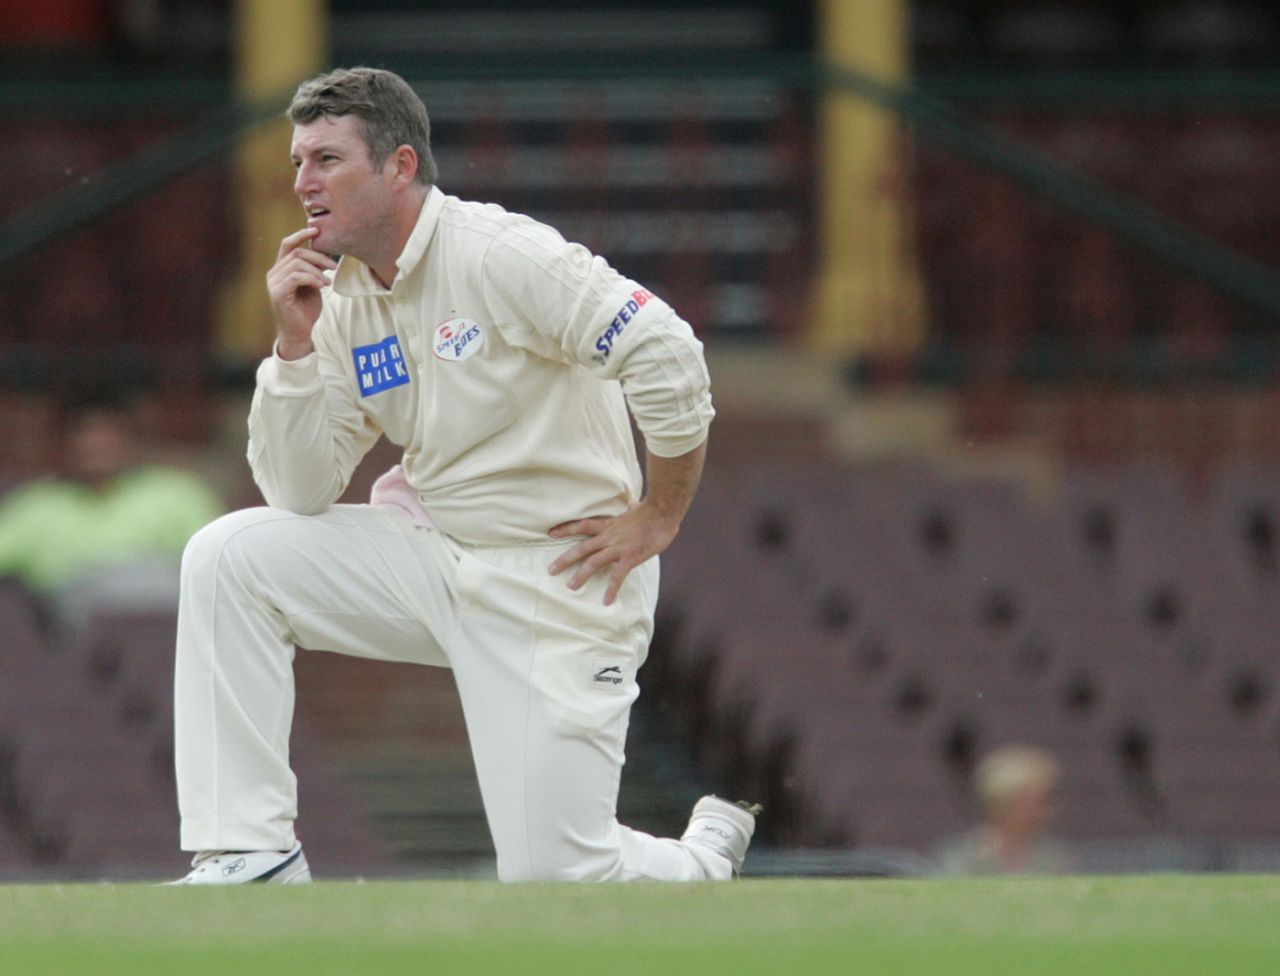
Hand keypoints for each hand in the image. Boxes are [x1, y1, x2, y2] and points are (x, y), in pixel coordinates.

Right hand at [266, 226, 337, 359]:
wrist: (300, 332)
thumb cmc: (306, 309)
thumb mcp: (313, 284)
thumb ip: (314, 269)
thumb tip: (324, 253)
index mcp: (281, 268)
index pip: (288, 244)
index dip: (301, 235)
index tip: (317, 231)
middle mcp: (274, 273)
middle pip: (297, 253)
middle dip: (318, 257)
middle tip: (334, 266)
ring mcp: (274, 283)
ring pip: (297, 264)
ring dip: (317, 271)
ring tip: (327, 281)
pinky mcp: (278, 293)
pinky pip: (296, 277)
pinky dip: (312, 279)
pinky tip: (322, 286)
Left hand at [547, 502, 678, 605]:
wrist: (663, 512)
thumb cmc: (652, 511)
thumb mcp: (635, 510)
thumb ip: (629, 512)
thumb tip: (633, 505)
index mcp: (609, 525)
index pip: (582, 525)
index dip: (565, 529)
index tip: (550, 533)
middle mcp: (609, 537)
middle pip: (581, 548)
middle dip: (565, 559)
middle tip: (551, 570)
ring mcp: (618, 548)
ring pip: (593, 562)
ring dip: (581, 575)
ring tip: (571, 587)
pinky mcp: (630, 558)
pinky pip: (618, 576)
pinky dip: (611, 590)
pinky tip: (606, 601)